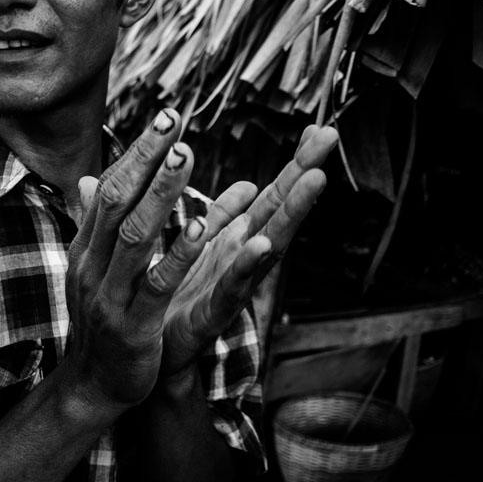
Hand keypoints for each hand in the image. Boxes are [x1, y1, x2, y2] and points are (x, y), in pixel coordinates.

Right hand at [63, 108, 212, 410]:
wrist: (91, 387)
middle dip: (145, 160)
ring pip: (134, 236)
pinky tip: (198, 228)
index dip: (136, 153)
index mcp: (86, 248)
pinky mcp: (132, 325)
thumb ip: (96, 222)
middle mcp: (92, 265)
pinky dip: (176, 254)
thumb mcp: (93, 267)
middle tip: (173, 121)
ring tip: (186, 158)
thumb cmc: (101, 322)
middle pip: (117, 202)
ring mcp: (109, 295)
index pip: (109, 188)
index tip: (165, 116)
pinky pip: (155, 284)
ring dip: (161, 195)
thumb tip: (87, 178)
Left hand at [158, 124, 339, 379]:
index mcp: (233, 239)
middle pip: (278, 210)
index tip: (319, 128)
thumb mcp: (198, 246)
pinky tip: (261, 245)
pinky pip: (232, 286)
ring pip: (268, 243)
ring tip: (314, 180)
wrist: (151, 354)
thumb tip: (247, 184)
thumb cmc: (177, 298)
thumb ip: (218, 217)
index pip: (270, 195)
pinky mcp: (212, 312)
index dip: (293, 164)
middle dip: (304, 173)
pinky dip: (247, 265)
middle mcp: (239, 258)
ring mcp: (232, 284)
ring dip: (291, 212)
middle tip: (331, 136)